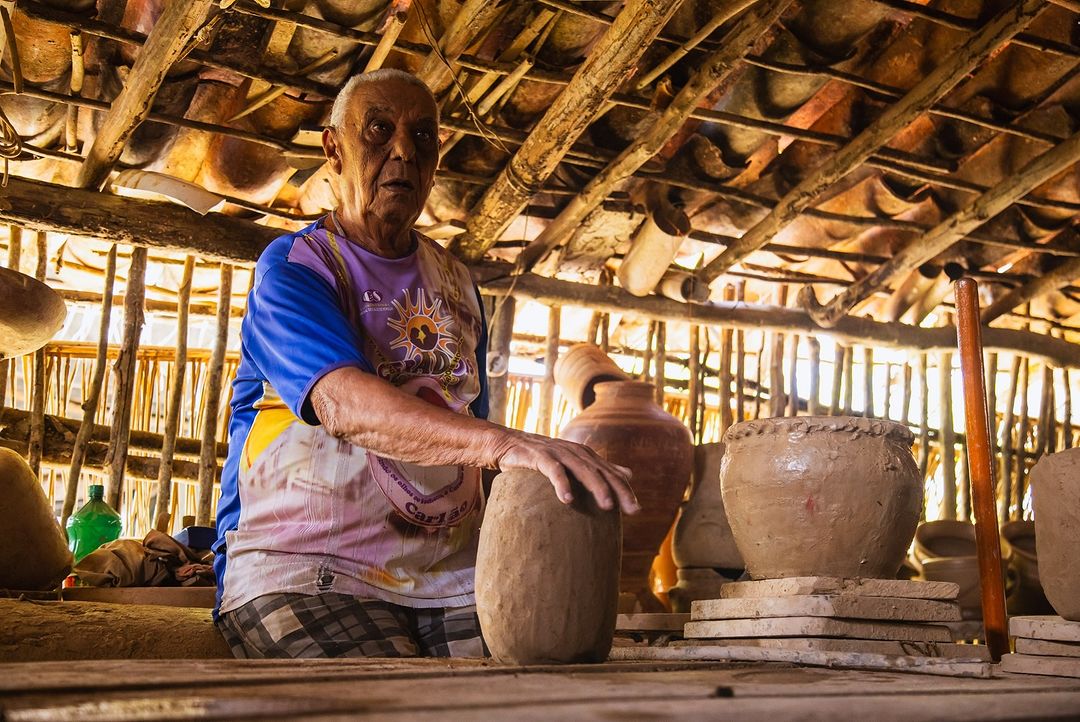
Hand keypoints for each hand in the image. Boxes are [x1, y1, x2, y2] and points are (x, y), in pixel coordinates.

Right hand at [491, 430, 638, 513]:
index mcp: (586, 455)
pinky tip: (568, 500)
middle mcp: (575, 452)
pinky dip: (562, 483)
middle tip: (631, 510)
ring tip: (607, 506)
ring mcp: (558, 453)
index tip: (636, 510)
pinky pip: (553, 470)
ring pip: (582, 470)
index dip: (625, 490)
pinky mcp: (539, 456)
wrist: (508, 443)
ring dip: (596, 487)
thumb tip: (629, 474)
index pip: (610, 473)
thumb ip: (600, 468)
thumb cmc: (542, 456)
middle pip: (602, 472)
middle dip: (618, 490)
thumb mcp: (574, 462)